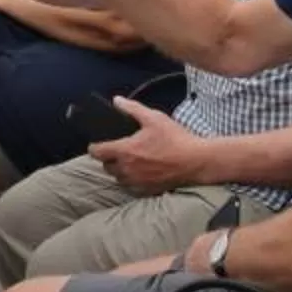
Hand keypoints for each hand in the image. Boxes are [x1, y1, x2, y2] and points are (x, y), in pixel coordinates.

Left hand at [87, 100, 217, 190]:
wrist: (196, 161)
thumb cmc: (176, 139)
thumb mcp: (154, 118)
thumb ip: (132, 108)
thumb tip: (117, 101)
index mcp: (125, 151)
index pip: (96, 152)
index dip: (95, 147)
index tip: (99, 144)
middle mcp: (127, 169)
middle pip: (106, 166)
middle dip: (109, 159)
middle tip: (119, 150)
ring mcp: (136, 182)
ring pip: (118, 178)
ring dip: (120, 170)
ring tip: (130, 161)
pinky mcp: (147, 191)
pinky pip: (131, 187)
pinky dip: (132, 181)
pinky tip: (141, 172)